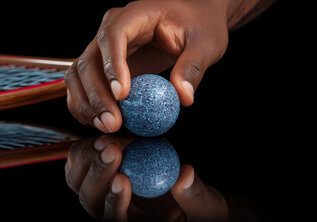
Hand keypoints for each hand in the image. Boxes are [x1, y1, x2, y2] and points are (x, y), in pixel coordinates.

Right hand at [64, 0, 228, 132]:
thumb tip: (183, 96)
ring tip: (105, 126)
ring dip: (86, 103)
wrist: (193, 23)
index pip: (113, 35)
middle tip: (112, 122)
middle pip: (90, 59)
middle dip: (96, 94)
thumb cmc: (198, 27)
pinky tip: (97, 121)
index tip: (121, 95)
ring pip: (80, 74)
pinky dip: (86, 104)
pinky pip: (86, 84)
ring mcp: (106, 48)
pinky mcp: (106, 66)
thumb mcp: (204, 44)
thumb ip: (193, 67)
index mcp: (135, 15)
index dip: (112, 65)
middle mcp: (112, 29)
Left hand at [65, 136, 227, 220]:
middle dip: (98, 173)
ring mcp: (106, 191)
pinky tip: (113, 135)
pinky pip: (88, 161)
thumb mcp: (204, 208)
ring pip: (80, 179)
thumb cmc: (199, 211)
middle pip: (89, 198)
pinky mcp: (106, 172)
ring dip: (91, 157)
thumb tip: (183, 176)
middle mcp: (113, 210)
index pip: (114, 220)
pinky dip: (94, 146)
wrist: (190, 201)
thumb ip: (193, 195)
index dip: (114, 203)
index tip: (122, 180)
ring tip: (110, 139)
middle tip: (112, 149)